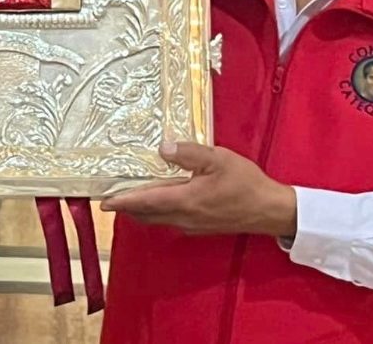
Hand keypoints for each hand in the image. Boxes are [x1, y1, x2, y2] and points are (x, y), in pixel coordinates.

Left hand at [100, 141, 297, 237]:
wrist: (269, 211)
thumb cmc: (246, 184)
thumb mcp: (219, 159)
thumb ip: (189, 153)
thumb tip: (162, 147)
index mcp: (185, 200)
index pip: (145, 202)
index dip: (122, 201)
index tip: (103, 200)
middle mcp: (183, 217)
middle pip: (146, 214)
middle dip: (127, 206)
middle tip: (110, 196)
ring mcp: (192, 224)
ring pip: (158, 218)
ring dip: (141, 209)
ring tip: (129, 197)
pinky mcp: (200, 226)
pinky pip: (170, 219)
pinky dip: (157, 211)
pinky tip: (159, 199)